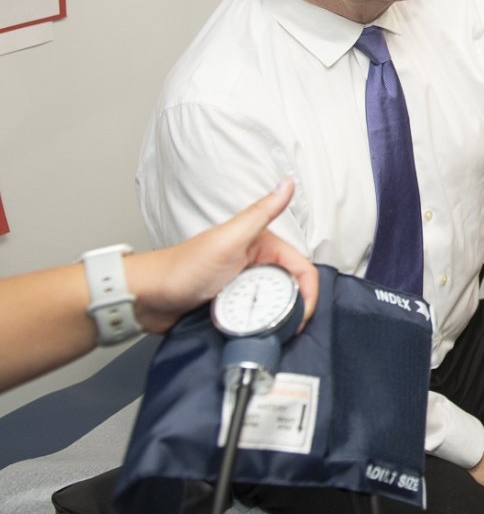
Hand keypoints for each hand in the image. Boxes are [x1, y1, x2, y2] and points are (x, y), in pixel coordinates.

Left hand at [128, 179, 318, 334]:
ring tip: (270, 330)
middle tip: (287, 327)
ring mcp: (245, 283)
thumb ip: (261, 212)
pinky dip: (260, 323)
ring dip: (277, 317)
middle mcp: (257, 262)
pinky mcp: (234, 302)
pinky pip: (257, 314)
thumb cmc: (182, 268)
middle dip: (295, 308)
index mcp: (263, 243)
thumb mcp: (228, 240)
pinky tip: (255, 330)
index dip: (308, 292)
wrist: (146, 298)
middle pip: (293, 286)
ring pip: (277, 302)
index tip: (302, 315)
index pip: (301, 268)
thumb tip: (287, 183)